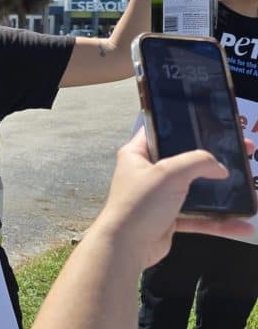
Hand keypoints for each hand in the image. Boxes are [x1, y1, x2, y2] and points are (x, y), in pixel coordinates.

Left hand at [91, 129, 252, 270]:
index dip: (185, 128)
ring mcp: (160, 196)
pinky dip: (219, 221)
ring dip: (221, 194)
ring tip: (247, 190)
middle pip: (186, 162)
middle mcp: (148, 173)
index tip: (211, 127)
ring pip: (196, 191)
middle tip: (241, 154)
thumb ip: (197, 162)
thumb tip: (219, 168)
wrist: (127, 247)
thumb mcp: (168, 173)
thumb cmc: (138, 205)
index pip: (161, 132)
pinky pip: (200, 218)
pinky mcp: (170, 218)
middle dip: (213, 161)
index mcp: (138, 154)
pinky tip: (241, 225)